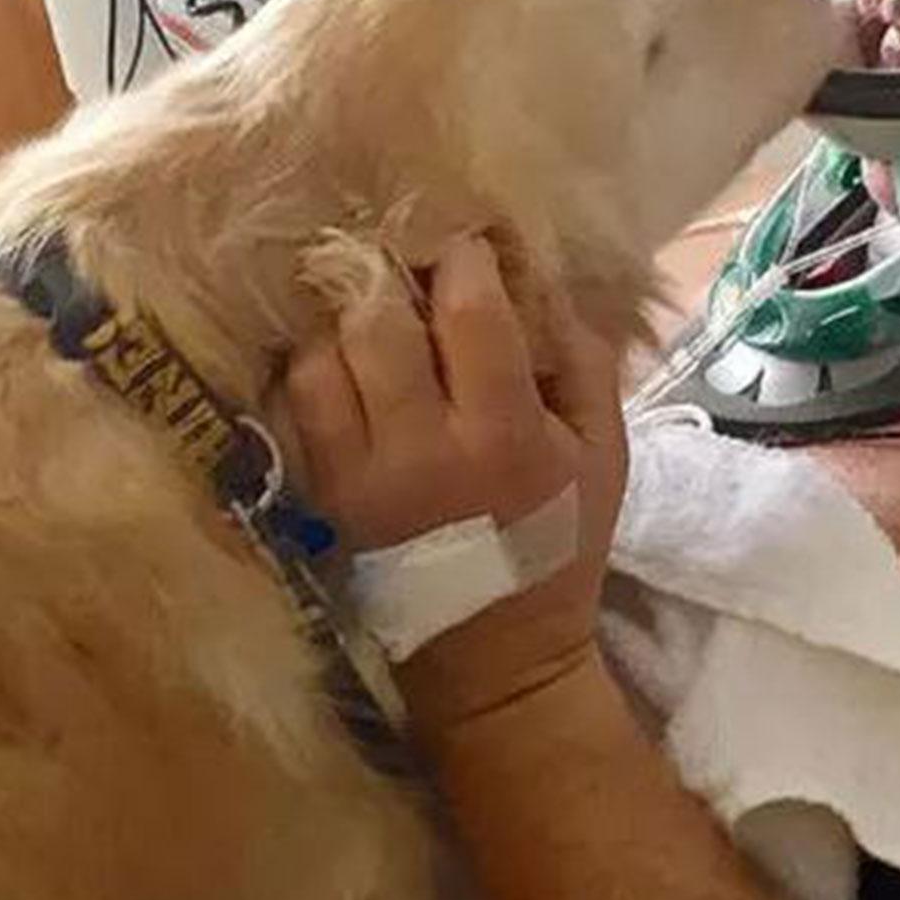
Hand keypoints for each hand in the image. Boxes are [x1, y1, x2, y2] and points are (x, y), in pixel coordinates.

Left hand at [286, 235, 627, 733]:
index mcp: (501, 433)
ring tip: (369, 311)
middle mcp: (421, 449)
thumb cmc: (559, 541)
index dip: (465, 258)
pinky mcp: (321, 496)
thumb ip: (580, 356)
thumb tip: (537, 276)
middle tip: (407, 266)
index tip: (469, 245)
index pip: (469, 311)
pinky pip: (294, 405)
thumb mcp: (604, 450)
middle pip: (376, 321)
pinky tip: (340, 357)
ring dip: (343, 320)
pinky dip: (311, 366)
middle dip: (392, 276)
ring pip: (320, 358)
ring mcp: (359, 475)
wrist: (495, 654)